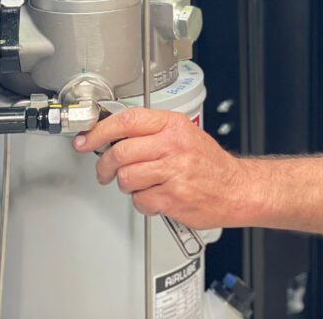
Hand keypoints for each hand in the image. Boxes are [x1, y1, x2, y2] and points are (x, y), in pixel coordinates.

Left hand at [74, 108, 250, 229]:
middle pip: (120, 152)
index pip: (126, 121)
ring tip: (141, 184)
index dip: (99, 131)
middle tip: (106, 171)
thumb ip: (150, 132)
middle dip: (105, 166)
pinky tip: (156, 196)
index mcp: (172, 125)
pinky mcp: (173, 197)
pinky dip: (143, 202)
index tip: (85, 139)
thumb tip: (111, 134)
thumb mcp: (183, 134)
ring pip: (126, 178)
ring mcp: (173, 172)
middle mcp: (173, 145)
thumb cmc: (208, 163)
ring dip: (127, 185)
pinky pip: (140, 200)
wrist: (236, 188)